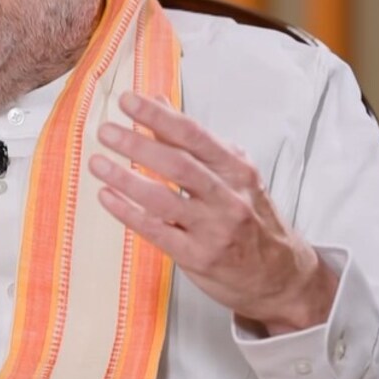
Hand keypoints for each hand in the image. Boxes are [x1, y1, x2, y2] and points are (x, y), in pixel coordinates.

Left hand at [88, 92, 337, 335]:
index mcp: (237, 170)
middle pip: (178, 164)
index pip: (194, 135)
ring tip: (97, 162)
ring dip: (126, 179)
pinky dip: (128, 213)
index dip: (159, 116)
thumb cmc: (252, 219)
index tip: (128, 100)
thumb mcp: (233, 174)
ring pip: (163, 199)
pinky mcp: (198, 257)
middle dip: (138, 145)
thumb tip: (157, 100)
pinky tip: (106, 197)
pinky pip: (157, 232)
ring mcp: (214, 230)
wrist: (281, 277)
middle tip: (106, 131)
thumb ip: (193, 140)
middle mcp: (229, 197)